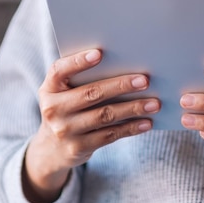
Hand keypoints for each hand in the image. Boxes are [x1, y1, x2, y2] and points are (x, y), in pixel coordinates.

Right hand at [24, 49, 159, 202]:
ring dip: (132, 108)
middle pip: (91, 93)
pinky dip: (131, 128)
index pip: (59, 70)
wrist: (52, 148)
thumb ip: (81, 79)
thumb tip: (124, 65)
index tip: (100, 53)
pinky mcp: (78, 147)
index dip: (78, 61)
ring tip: (154, 103)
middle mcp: (53, 109)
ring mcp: (64, 130)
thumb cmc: (66, 108)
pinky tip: (146, 122)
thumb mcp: (62, 93)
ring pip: (105, 115)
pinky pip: (110, 135)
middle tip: (144, 80)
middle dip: (120, 85)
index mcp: (49, 88)